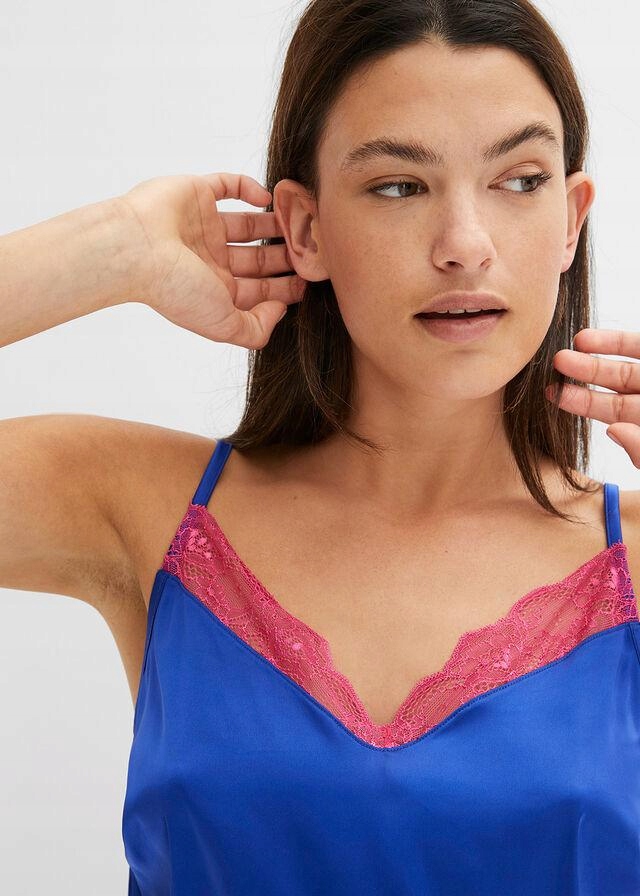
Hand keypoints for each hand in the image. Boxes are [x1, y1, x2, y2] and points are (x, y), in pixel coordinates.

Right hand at [117, 172, 305, 348]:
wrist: (135, 250)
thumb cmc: (174, 289)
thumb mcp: (224, 325)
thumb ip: (256, 328)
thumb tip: (280, 310)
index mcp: (215, 290)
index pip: (260, 290)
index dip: (286, 286)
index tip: (310, 279)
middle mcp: (210, 259)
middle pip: (258, 258)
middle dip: (286, 255)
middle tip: (312, 249)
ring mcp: (203, 226)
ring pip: (249, 223)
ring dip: (274, 223)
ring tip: (299, 222)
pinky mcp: (196, 193)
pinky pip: (228, 186)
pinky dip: (249, 188)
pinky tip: (266, 198)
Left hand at [545, 328, 639, 468]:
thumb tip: (614, 431)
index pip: (613, 416)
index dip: (582, 404)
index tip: (553, 395)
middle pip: (613, 388)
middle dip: (582, 377)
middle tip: (551, 366)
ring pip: (623, 368)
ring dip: (593, 356)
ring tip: (563, 350)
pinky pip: (639, 348)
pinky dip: (615, 341)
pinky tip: (585, 339)